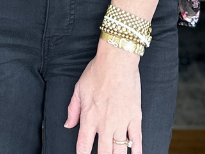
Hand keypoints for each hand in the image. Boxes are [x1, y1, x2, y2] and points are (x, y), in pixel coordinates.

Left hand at [64, 39, 141, 153]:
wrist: (117, 60)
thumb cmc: (97, 71)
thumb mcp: (79, 88)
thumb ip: (73, 109)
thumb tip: (68, 125)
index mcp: (89, 117)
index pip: (84, 146)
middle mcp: (105, 124)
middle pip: (103, 153)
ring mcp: (121, 122)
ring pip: (119, 151)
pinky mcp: (135, 117)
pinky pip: (136, 140)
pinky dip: (136, 151)